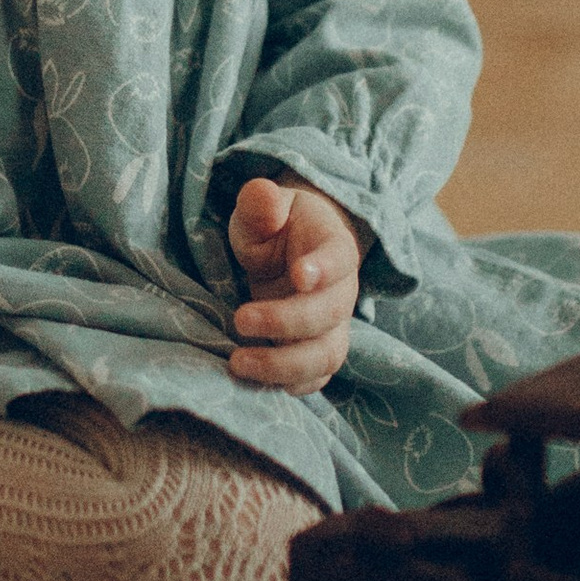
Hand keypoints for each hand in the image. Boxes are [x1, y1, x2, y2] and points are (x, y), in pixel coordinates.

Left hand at [225, 176, 365, 394]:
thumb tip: (262, 195)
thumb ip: (260, 204)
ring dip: (285, 365)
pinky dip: (293, 385)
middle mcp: (340, 292)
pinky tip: (258, 384)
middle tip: (240, 319)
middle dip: (287, 322)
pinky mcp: (317, 350)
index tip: (299, 274)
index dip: (325, 269)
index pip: (340, 259)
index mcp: (333, 248)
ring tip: (238, 363)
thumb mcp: (262, 209)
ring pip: (326, 355)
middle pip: (330, 314)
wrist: (292, 252)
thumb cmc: (275, 228)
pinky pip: (317, 377)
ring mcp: (332, 326)